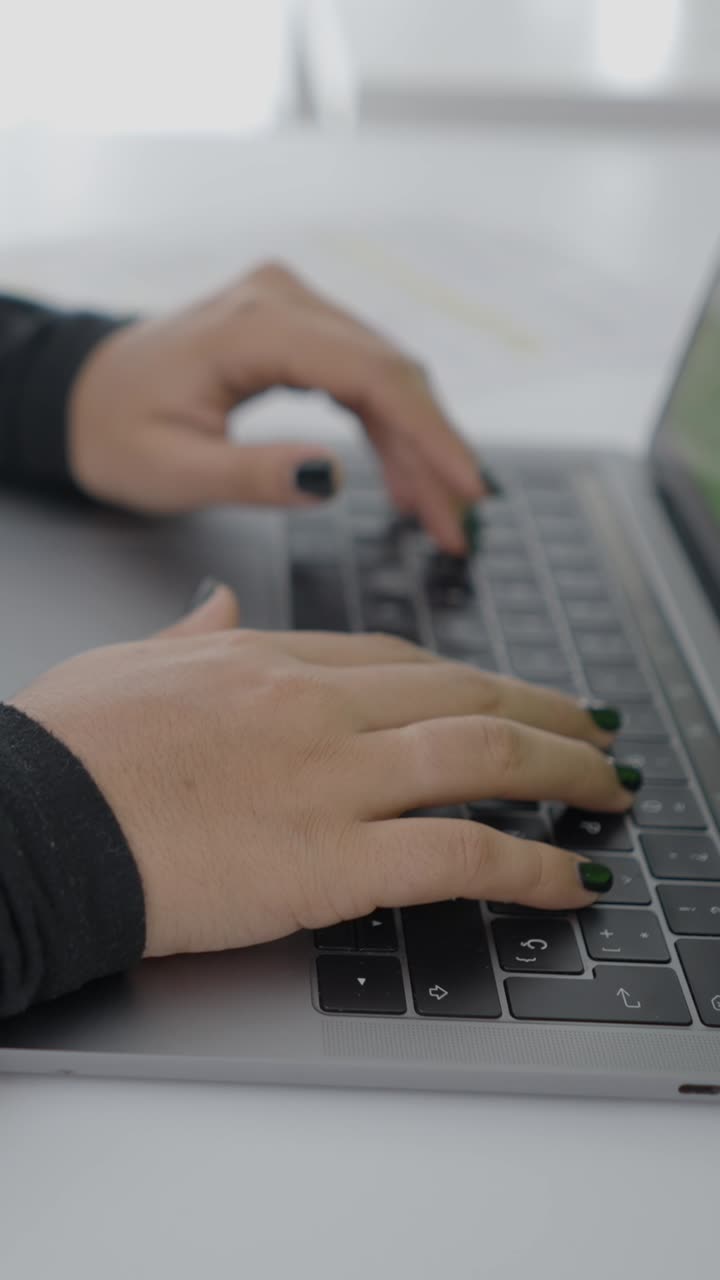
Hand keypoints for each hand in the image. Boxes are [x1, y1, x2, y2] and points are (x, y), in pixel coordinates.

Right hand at [11, 584, 637, 958]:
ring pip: (485, 756)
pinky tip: (573, 876)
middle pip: (464, 696)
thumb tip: (216, 606)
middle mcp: (316, 706)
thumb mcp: (126, 667)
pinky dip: (534, 865)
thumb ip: (189, 636)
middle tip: (595, 730)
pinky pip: (461, 855)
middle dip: (546, 712)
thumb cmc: (63, 752)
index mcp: (269, 661)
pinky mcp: (330, 858)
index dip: (472, 679)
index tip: (509, 695)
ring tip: (610, 786)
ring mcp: (330, 778)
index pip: (402, 661)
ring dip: (566, 770)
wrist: (28, 821)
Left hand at [69, 262, 484, 552]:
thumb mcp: (173, 471)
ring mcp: (293, 307)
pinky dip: (390, 430)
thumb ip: (253, 475)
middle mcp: (283, 299)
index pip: (370, 374)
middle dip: (433, 453)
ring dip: (418, 447)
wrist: (84, 397)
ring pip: (386, 377)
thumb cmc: (117, 432)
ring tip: (439, 517)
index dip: (429, 433)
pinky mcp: (297, 327)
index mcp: (252, 326)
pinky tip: (404, 482)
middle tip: (458, 524)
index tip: (467, 487)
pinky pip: (363, 377)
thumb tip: (333, 478)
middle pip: (390, 374)